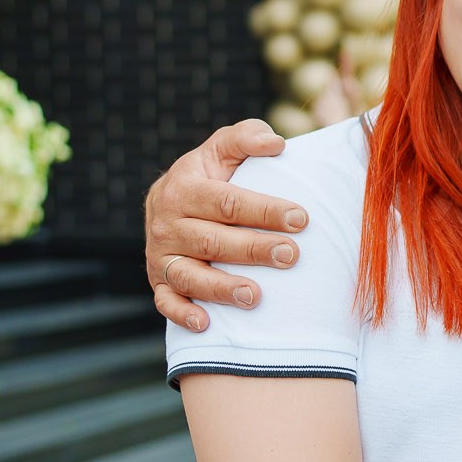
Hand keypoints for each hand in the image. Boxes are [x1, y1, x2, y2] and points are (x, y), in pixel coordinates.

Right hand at [144, 120, 304, 330]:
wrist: (170, 200)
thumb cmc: (210, 174)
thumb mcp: (222, 148)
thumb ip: (246, 137)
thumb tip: (275, 143)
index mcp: (184, 188)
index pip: (227, 202)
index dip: (264, 210)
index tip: (302, 218)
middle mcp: (169, 224)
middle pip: (212, 241)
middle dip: (253, 250)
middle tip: (290, 255)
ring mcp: (162, 255)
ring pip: (189, 275)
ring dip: (221, 288)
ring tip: (255, 296)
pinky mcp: (159, 281)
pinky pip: (165, 301)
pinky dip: (182, 314)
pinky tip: (206, 323)